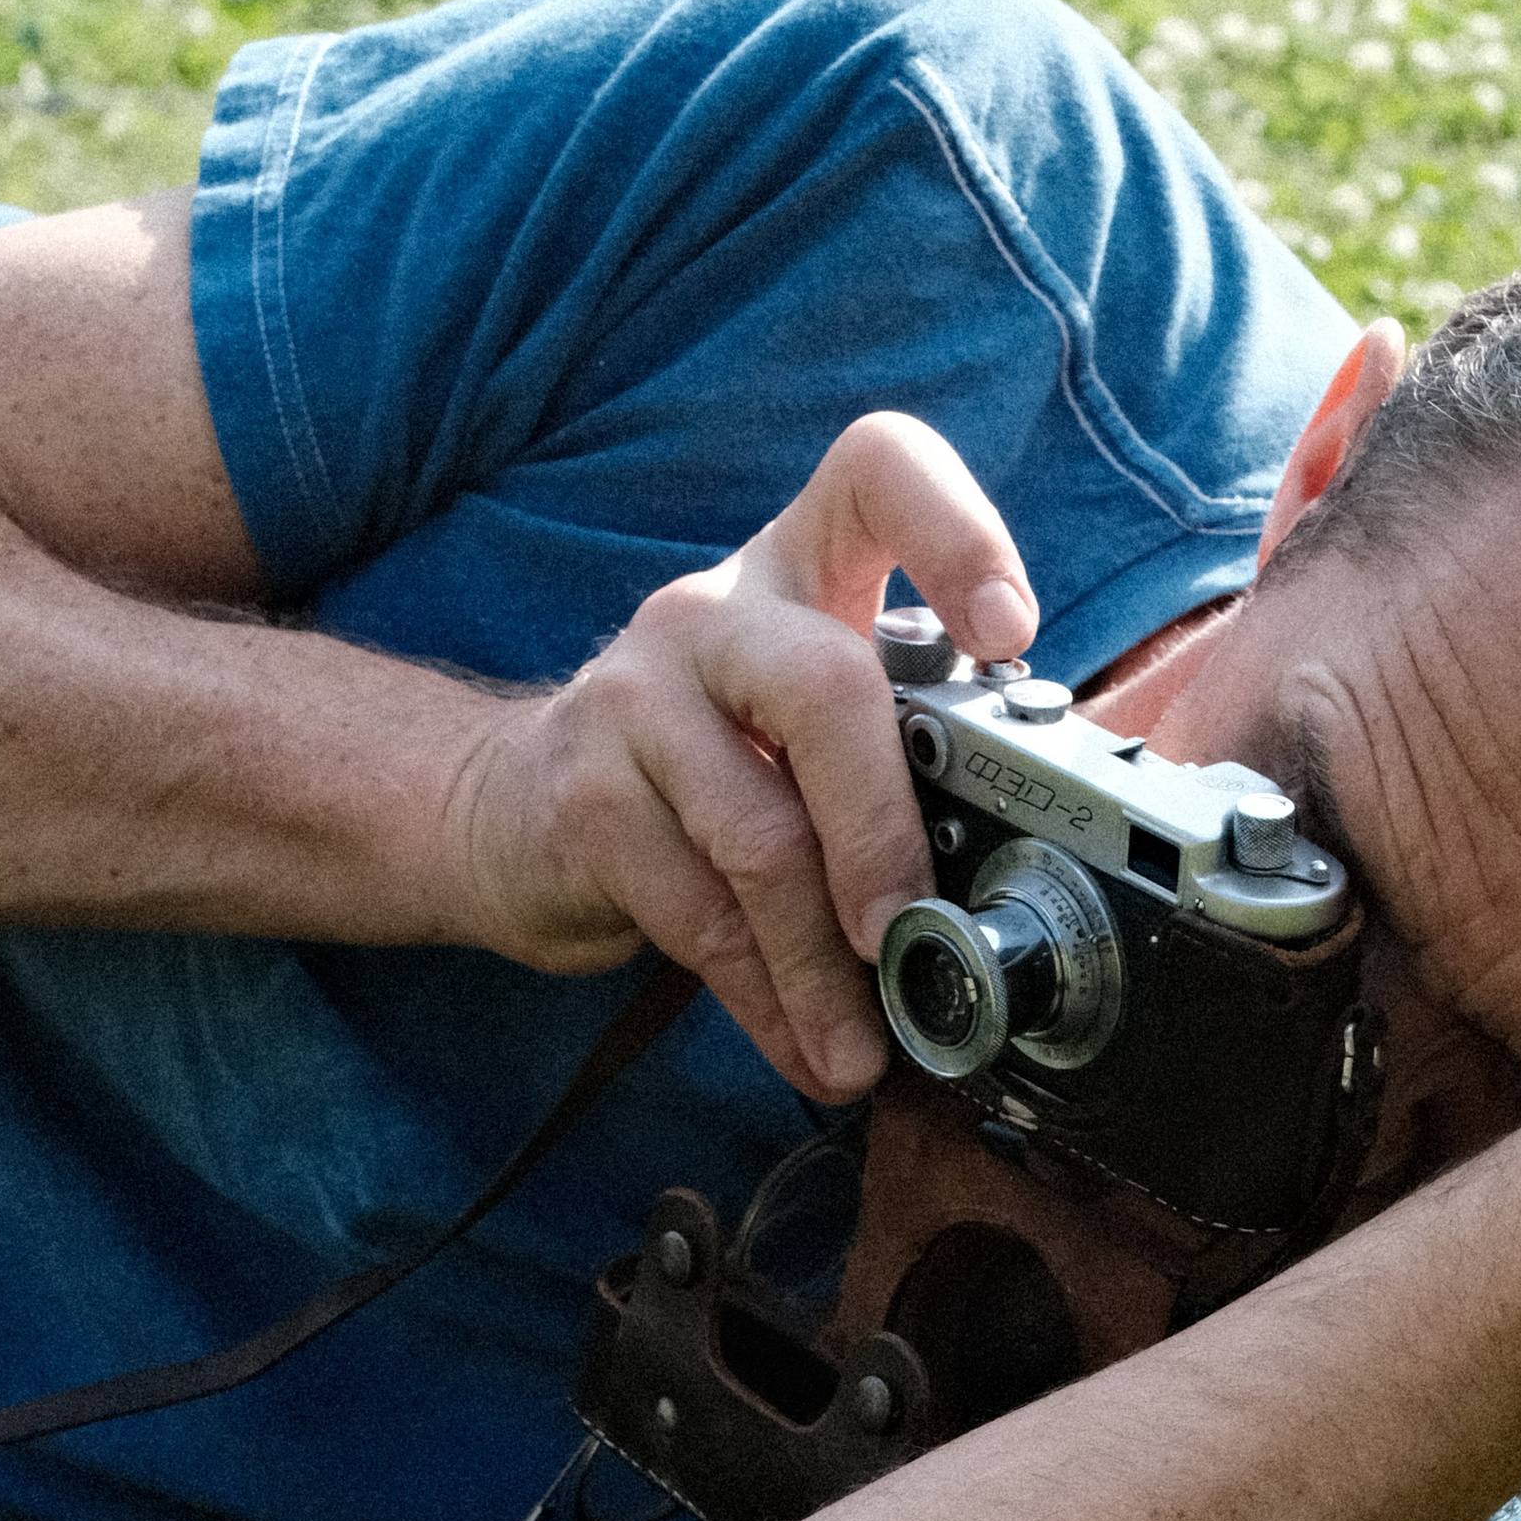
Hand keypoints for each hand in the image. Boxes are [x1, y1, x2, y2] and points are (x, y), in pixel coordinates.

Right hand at [445, 413, 1036, 1098]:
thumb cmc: (699, 772)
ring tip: (859, 1049)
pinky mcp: (589, 798)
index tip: (1010, 634)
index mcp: (795, 569)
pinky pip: (701, 918)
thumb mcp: (794, 732)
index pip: (876, 471)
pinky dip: (766, 1002)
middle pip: (826, 689)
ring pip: (760, 840)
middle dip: (884, 832)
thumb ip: (890, 761)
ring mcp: (639, 697)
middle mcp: (716, 613)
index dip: (954, 532)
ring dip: (824, 969)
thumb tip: (1007, 896)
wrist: (510, 809)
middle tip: (912, 934)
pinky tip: (803, 1049)